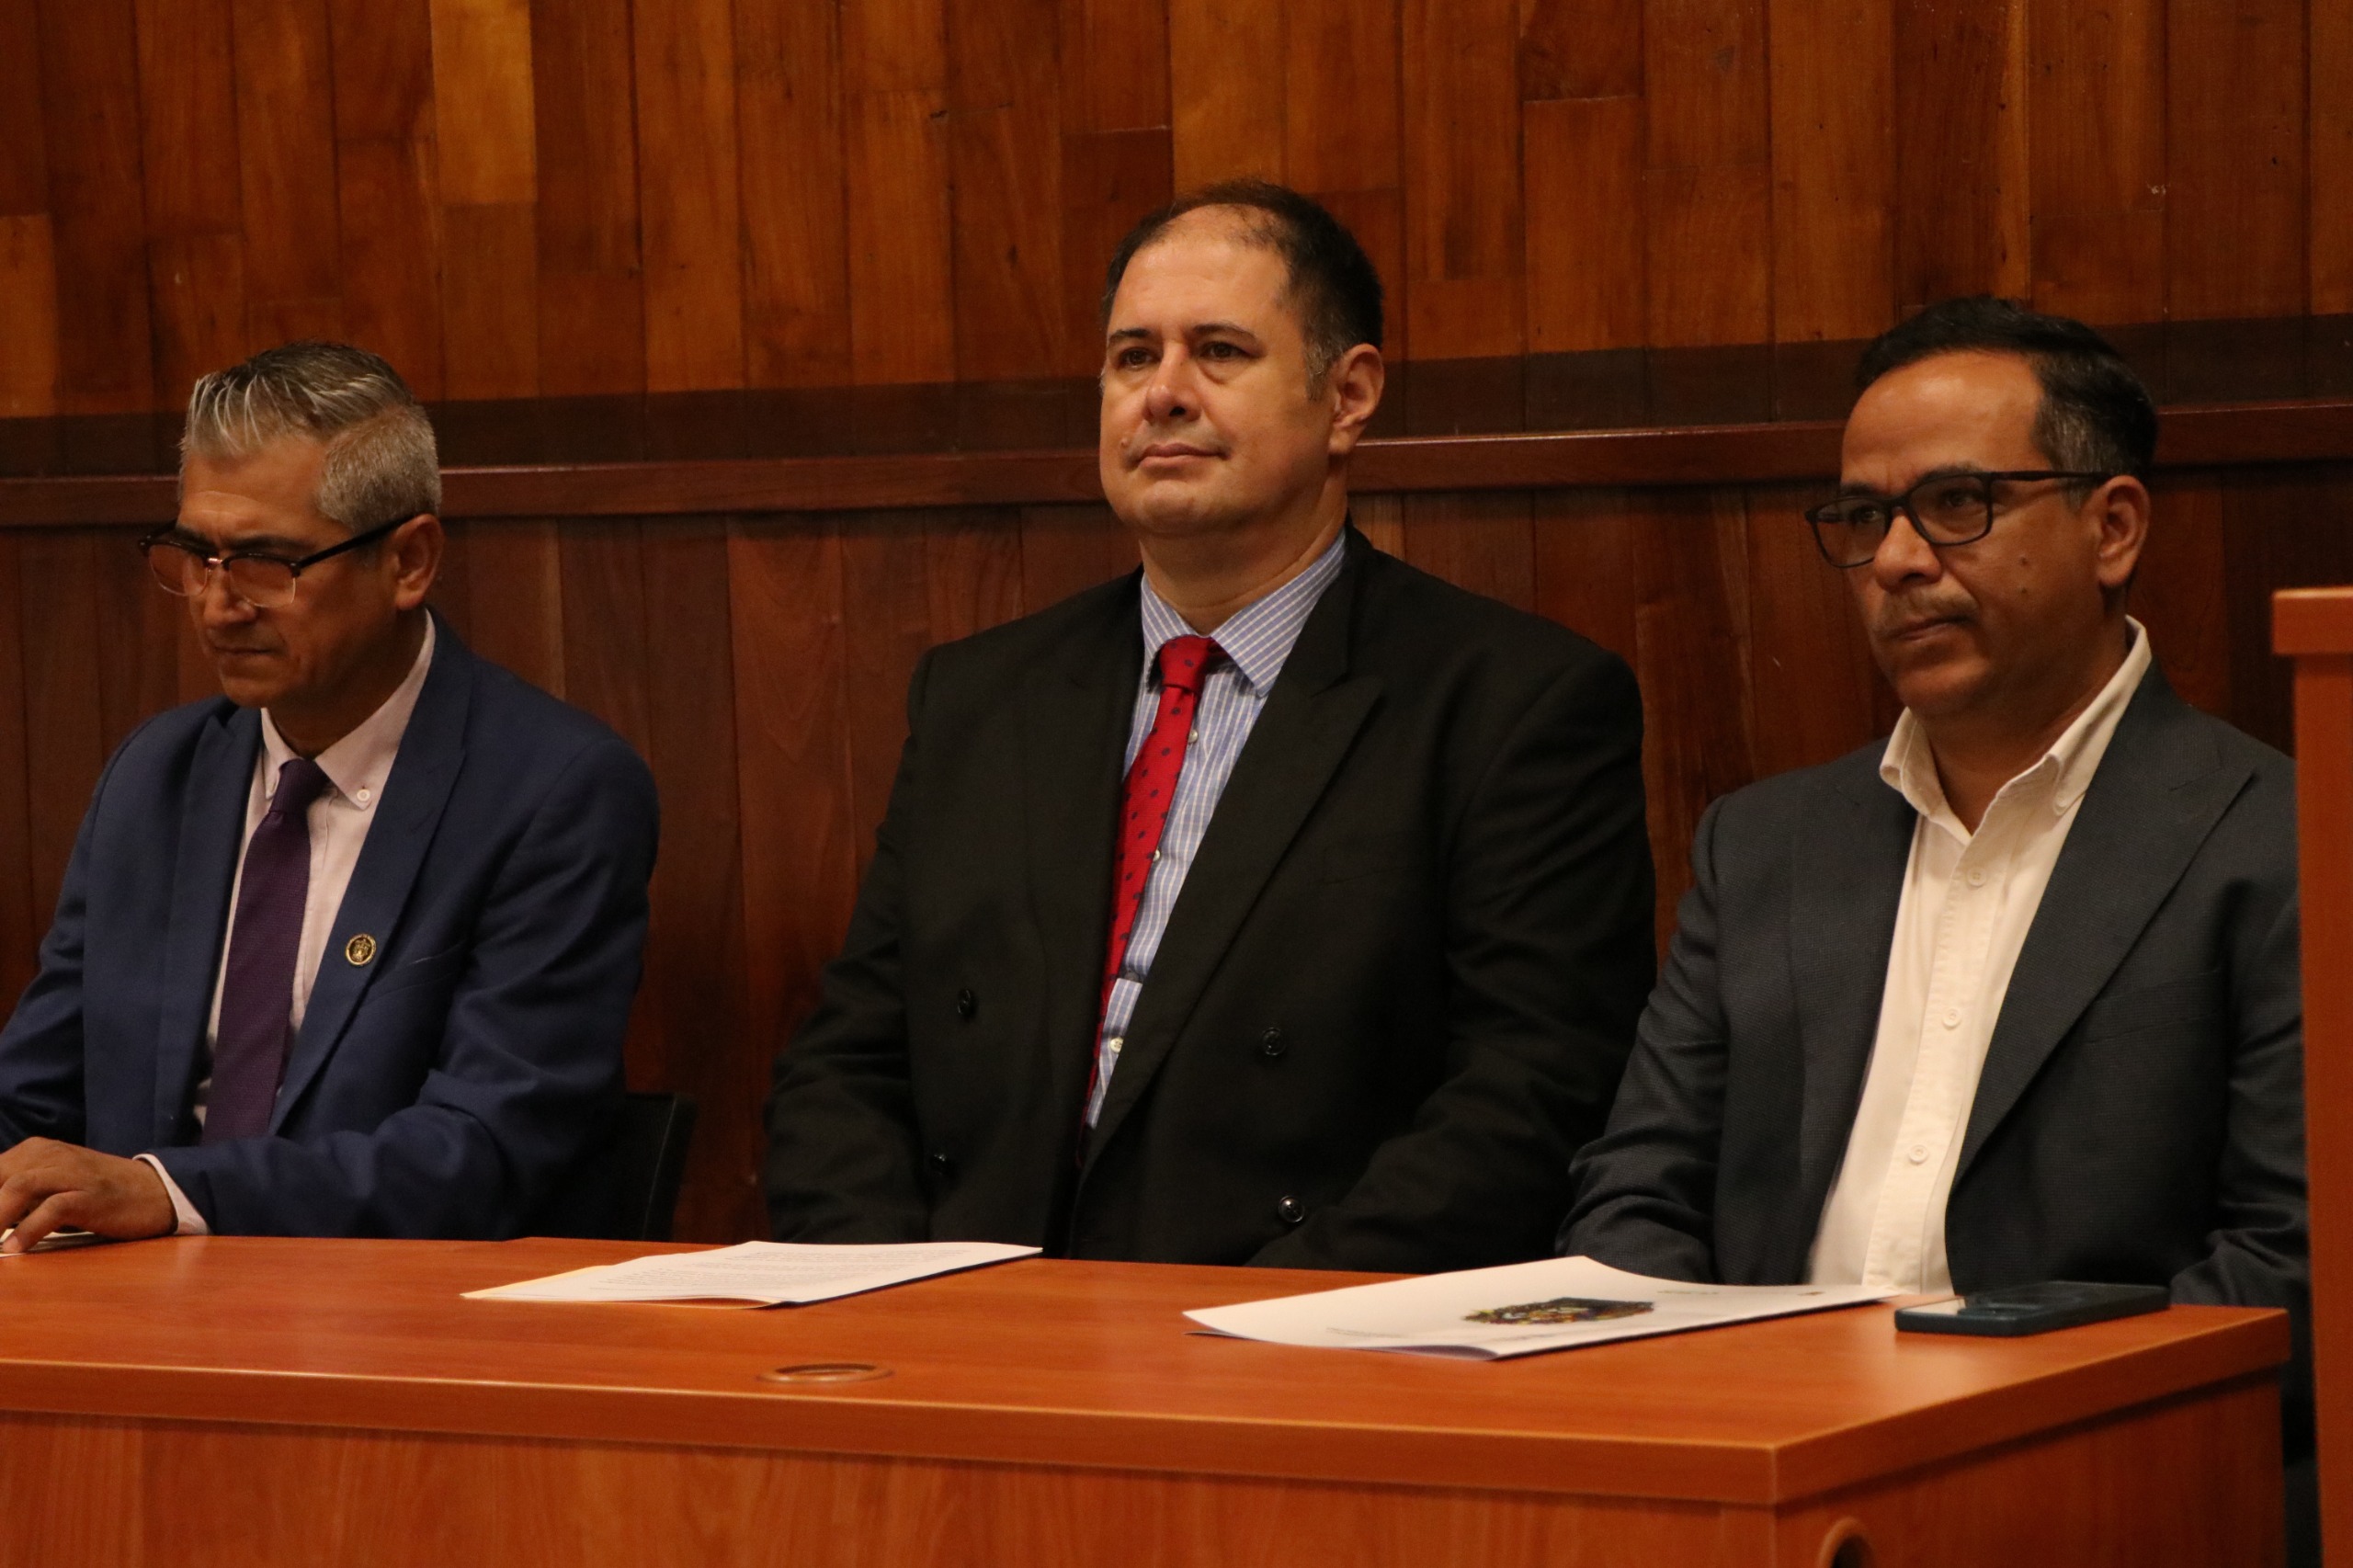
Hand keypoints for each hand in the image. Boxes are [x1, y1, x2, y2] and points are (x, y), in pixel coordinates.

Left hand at [0, 1139, 176, 1251]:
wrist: (156, 1192)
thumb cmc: (97, 1196)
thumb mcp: (51, 1190)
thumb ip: (16, 1199)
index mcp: (32, 1152)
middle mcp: (48, 1155)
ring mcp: (71, 1173)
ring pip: (17, 1188)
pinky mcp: (92, 1194)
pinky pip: (54, 1208)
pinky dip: (30, 1229)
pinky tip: (15, 1250)